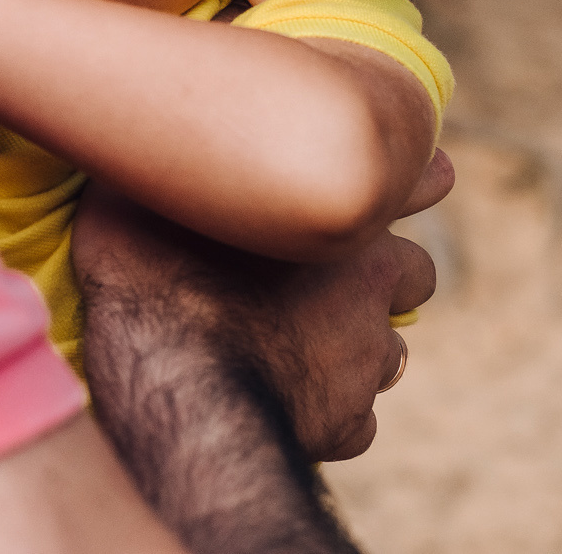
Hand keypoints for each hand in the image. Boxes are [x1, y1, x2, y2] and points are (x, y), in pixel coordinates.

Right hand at [76, 152, 448, 466]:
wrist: (173, 373)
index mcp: (341, 215)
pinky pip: (355, 424)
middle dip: (379, 282)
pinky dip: (331, 418)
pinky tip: (287, 408)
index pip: (414, 186)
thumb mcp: (150, 187)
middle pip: (414, 277)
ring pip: (387, 354)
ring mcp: (362, 359)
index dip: (394, 192)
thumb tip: (147, 136)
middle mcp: (369, 285)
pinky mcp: (344, 423)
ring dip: (354, 351)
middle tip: (325, 286)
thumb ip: (179, 165)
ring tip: (298, 352)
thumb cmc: (156, 268)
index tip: (369, 198)